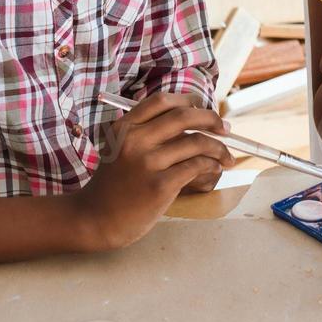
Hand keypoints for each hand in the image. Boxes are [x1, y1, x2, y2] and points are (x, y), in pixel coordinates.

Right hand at [74, 93, 234, 249]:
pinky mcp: (160, 185)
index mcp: (124, 127)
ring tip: (226, 157)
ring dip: (218, 148)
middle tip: (226, 128)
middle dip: (211, 119)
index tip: (203, 108)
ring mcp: (148, 163)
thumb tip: (194, 123)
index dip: (188, 101)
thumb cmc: (113, 185)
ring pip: (196, 142)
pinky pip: (196, 167)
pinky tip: (215, 169)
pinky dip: (211, 166)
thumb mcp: (120, 149)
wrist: (95, 220)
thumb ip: (147, 134)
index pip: (162, 101)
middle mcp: (135, 140)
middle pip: (184, 116)